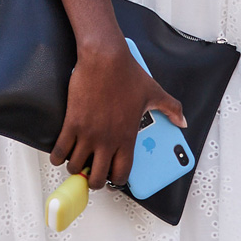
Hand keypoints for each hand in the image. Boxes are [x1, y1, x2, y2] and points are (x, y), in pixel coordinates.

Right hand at [52, 32, 185, 191]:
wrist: (105, 59)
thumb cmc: (128, 74)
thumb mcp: (154, 93)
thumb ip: (171, 109)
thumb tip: (182, 121)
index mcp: (127, 137)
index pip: (121, 173)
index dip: (116, 180)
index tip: (112, 176)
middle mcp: (107, 140)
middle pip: (97, 178)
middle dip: (94, 181)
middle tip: (92, 174)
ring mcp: (88, 134)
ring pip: (76, 167)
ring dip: (75, 168)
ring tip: (76, 162)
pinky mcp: (72, 124)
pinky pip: (60, 150)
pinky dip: (58, 157)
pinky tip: (60, 154)